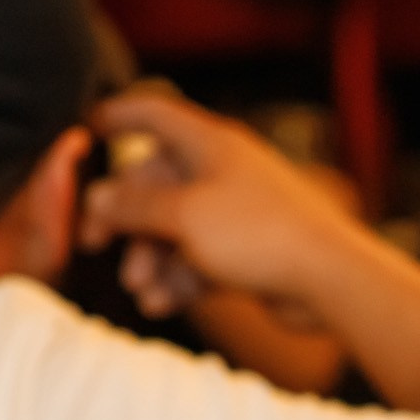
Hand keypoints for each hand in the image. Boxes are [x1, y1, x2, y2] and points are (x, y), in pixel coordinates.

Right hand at [81, 86, 361, 315]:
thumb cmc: (261, 235)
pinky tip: (160, 305)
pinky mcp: (249, 255)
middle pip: (156, 183)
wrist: (332, 281)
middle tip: (94, 245)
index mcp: (211, 144)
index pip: (155, 114)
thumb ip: (135, 206)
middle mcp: (224, 173)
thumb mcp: (184, 217)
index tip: (87, 127)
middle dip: (124, 216)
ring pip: (175, 230)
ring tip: (141, 290)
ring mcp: (237, 215)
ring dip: (151, 259)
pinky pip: (200, 262)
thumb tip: (98, 198)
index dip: (119, 115)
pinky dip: (178, 281)